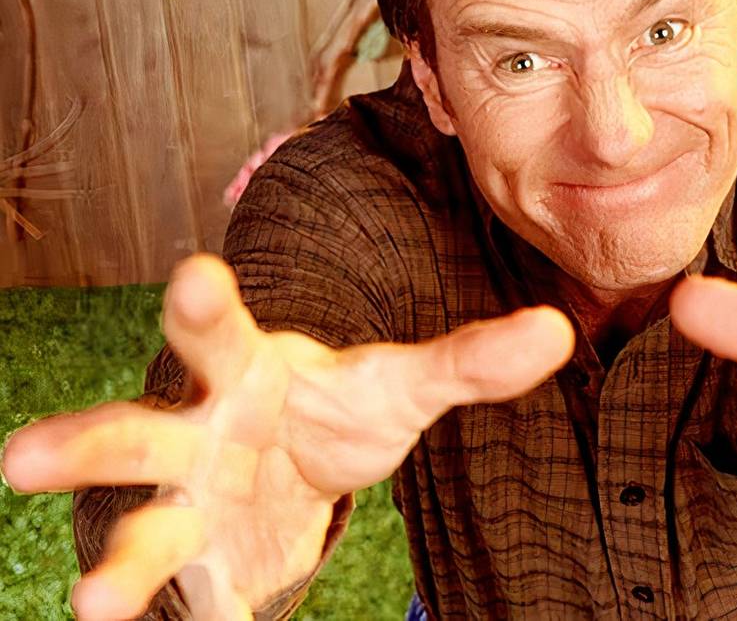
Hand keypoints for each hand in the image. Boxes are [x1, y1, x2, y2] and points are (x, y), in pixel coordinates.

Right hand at [1, 254, 572, 619]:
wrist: (297, 465)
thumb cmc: (335, 407)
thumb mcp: (402, 383)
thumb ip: (468, 360)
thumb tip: (558, 331)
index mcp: (246, 370)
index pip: (216, 330)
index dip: (199, 305)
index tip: (190, 275)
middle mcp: (198, 433)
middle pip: (138, 431)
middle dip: (88, 441)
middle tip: (25, 458)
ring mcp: (191, 505)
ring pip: (143, 526)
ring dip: (116, 560)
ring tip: (94, 603)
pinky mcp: (205, 567)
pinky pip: (194, 599)